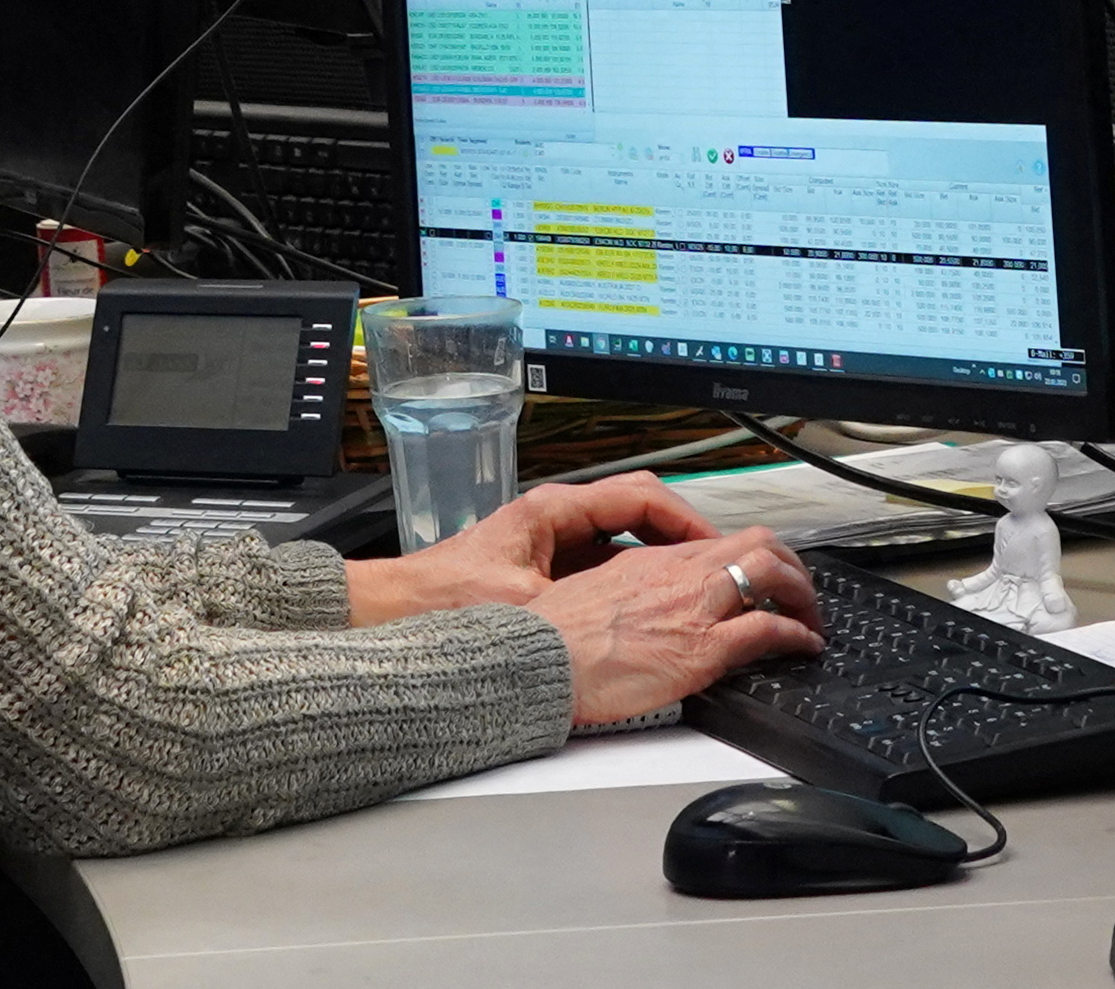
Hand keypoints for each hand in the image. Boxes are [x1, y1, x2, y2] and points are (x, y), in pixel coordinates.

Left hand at [343, 473, 721, 623]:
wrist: (396, 614)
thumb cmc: (444, 602)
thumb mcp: (523, 606)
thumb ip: (580, 607)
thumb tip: (632, 616)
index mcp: (554, 511)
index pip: (641, 497)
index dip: (687, 520)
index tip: (716, 545)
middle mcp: (555, 519)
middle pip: (638, 510)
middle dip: (681, 535)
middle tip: (718, 564)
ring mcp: (551, 543)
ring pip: (621, 537)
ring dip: (658, 556)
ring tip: (694, 585)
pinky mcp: (543, 570)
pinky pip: (602, 563)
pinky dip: (631, 576)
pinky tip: (647, 607)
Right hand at [519, 528, 821, 725]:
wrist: (541, 660)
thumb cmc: (557, 638)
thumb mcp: (597, 596)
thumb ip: (632, 595)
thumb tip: (649, 609)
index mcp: (652, 561)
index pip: (720, 541)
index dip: (753, 555)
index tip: (761, 576)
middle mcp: (679, 575)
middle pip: (758, 544)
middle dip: (789, 566)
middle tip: (797, 592)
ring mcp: (695, 608)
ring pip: (770, 572)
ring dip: (801, 594)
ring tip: (809, 618)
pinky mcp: (703, 648)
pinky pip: (768, 628)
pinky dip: (796, 634)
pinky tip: (804, 645)